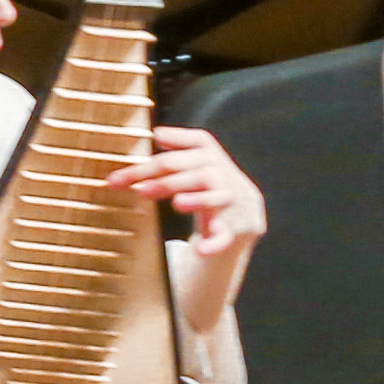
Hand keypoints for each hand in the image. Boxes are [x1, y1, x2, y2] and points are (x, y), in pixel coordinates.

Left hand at [114, 122, 264, 265]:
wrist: (243, 223)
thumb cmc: (211, 192)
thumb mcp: (199, 169)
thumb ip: (181, 151)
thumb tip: (159, 133)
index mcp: (220, 161)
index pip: (201, 144)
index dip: (177, 140)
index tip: (153, 139)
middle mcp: (230, 179)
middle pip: (201, 173)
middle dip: (168, 179)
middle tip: (139, 188)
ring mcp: (236, 206)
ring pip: (218, 198)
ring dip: (196, 199)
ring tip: (177, 203)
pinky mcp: (236, 233)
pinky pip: (226, 238)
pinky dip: (214, 243)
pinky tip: (200, 250)